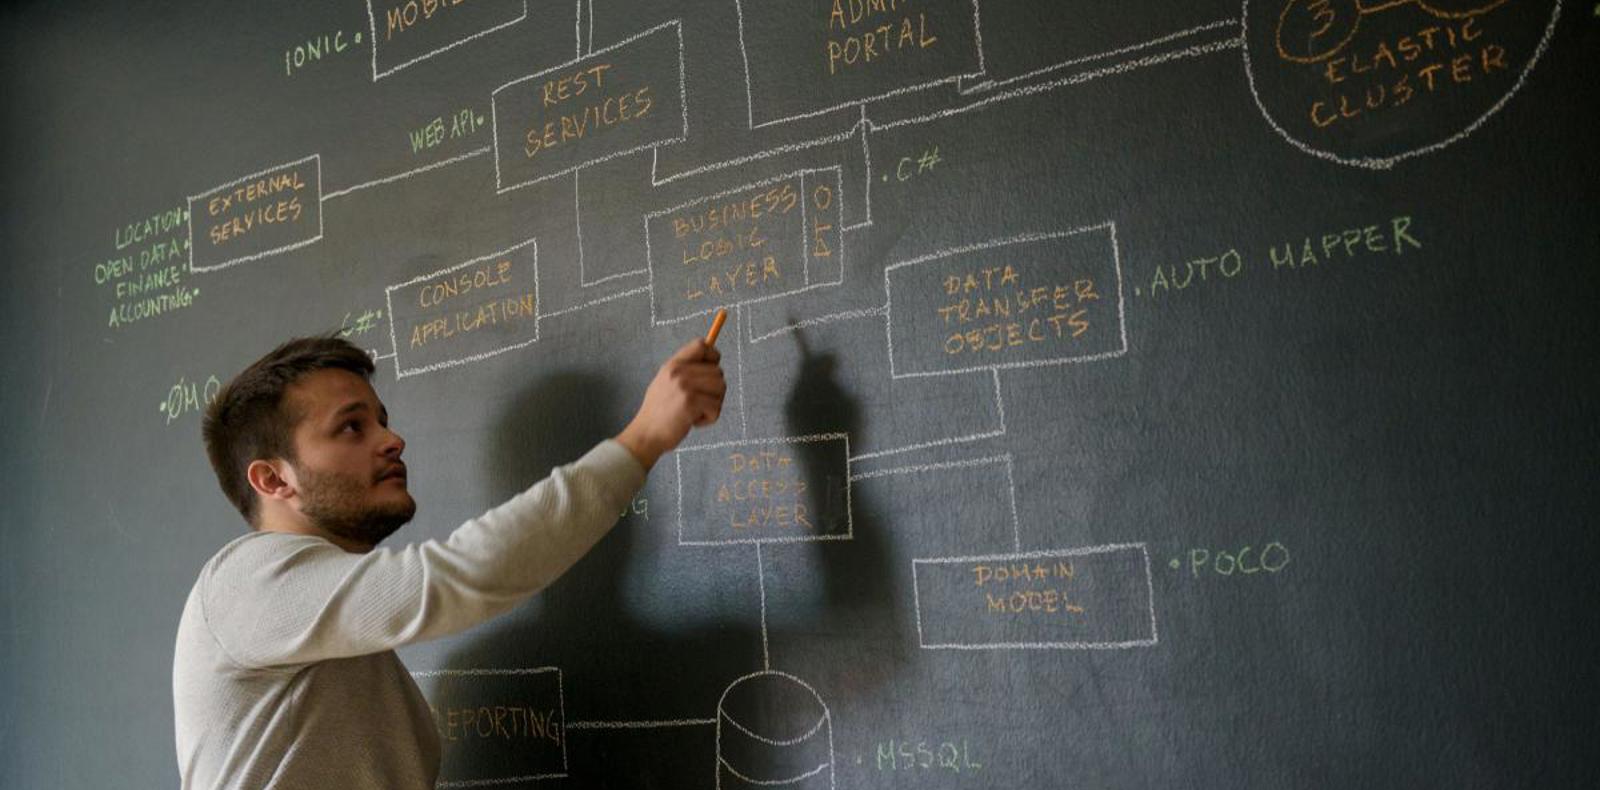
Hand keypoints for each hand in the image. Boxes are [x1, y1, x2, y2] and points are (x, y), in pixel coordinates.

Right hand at [615, 339, 725, 469]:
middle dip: (715, 390)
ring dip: (714, 404)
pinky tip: (693, 421)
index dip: (713, 357)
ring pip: (721, 388)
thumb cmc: (659, 411)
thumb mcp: (666, 382)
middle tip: (699, 403)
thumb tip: (713, 363)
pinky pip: (716, 407)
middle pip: (718, 371)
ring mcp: (685, 386)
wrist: (646, 434)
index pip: (702, 345)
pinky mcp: (691, 402)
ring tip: (696, 412)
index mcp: (673, 364)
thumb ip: (685, 370)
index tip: (709, 371)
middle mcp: (679, 371)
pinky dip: (710, 418)